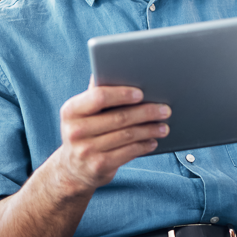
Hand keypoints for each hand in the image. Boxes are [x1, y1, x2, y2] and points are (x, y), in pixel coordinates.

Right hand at [52, 76, 170, 195]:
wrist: (73, 169)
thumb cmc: (85, 131)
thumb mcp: (84, 112)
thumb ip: (98, 93)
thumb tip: (117, 67)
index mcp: (71, 110)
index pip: (99, 97)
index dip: (122, 94)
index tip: (141, 93)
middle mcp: (75, 131)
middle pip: (119, 117)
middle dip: (146, 112)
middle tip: (165, 109)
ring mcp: (86, 150)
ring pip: (127, 135)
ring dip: (150, 129)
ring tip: (164, 126)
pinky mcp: (98, 166)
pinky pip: (128, 152)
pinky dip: (144, 145)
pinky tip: (153, 141)